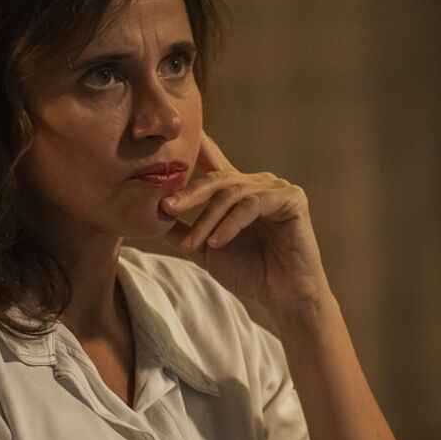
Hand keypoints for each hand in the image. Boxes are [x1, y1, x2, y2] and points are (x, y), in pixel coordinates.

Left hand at [160, 134, 329, 310]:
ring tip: (194, 243)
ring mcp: (276, 188)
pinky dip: (232, 224)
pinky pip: (253, 205)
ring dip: (208, 219)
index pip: (211, 160)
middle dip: (189, 194)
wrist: (282, 295)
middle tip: (166, 208)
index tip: (166, 144)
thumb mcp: (205, 248)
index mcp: (237, 190)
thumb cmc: (249, 272)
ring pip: (232, 194)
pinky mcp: (292, 198)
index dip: (192, 148)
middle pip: (216, 178)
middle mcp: (256, 183)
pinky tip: (218, 242)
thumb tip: (148, 214)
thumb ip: (181, 230)